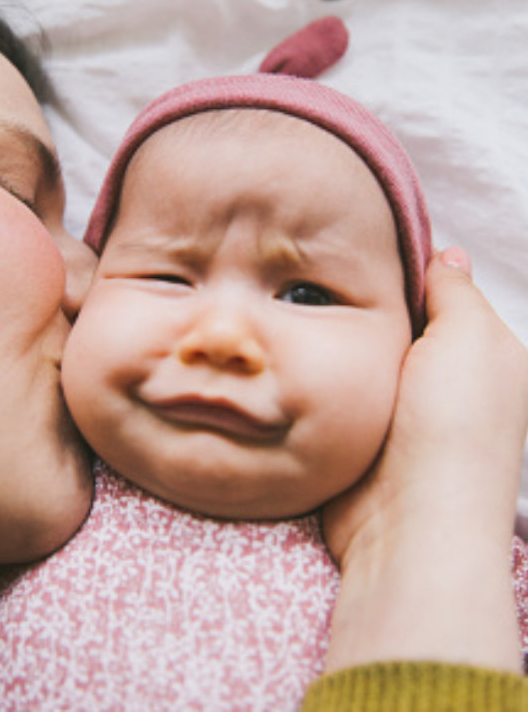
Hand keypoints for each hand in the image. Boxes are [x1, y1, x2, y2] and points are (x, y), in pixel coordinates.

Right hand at [322, 248, 527, 670]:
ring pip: (353, 357)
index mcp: (480, 356)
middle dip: (354, 304)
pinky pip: (329, 394)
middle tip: (305, 276)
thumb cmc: (452, 426)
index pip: (435, 295)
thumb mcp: (469, 337)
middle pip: (388, 324)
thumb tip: (445, 253)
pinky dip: (313, 380)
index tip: (347, 243)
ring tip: (285, 310)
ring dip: (328, 343)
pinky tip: (288, 359)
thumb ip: (455, 291)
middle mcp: (440, 384)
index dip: (396, 269)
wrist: (408, 521)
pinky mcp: (354, 440)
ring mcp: (395, 415)